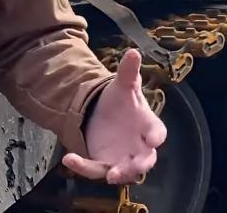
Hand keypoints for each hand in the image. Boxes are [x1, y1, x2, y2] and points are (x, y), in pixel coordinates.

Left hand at [62, 49, 166, 184]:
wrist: (102, 114)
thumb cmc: (120, 101)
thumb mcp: (122, 84)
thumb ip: (128, 71)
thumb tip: (133, 52)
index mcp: (147, 125)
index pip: (157, 131)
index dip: (156, 135)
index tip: (153, 139)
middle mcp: (138, 146)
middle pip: (146, 160)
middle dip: (141, 164)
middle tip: (133, 167)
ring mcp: (122, 158)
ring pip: (124, 171)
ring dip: (118, 174)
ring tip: (110, 175)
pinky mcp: (103, 164)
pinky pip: (95, 169)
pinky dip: (83, 167)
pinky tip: (69, 158)